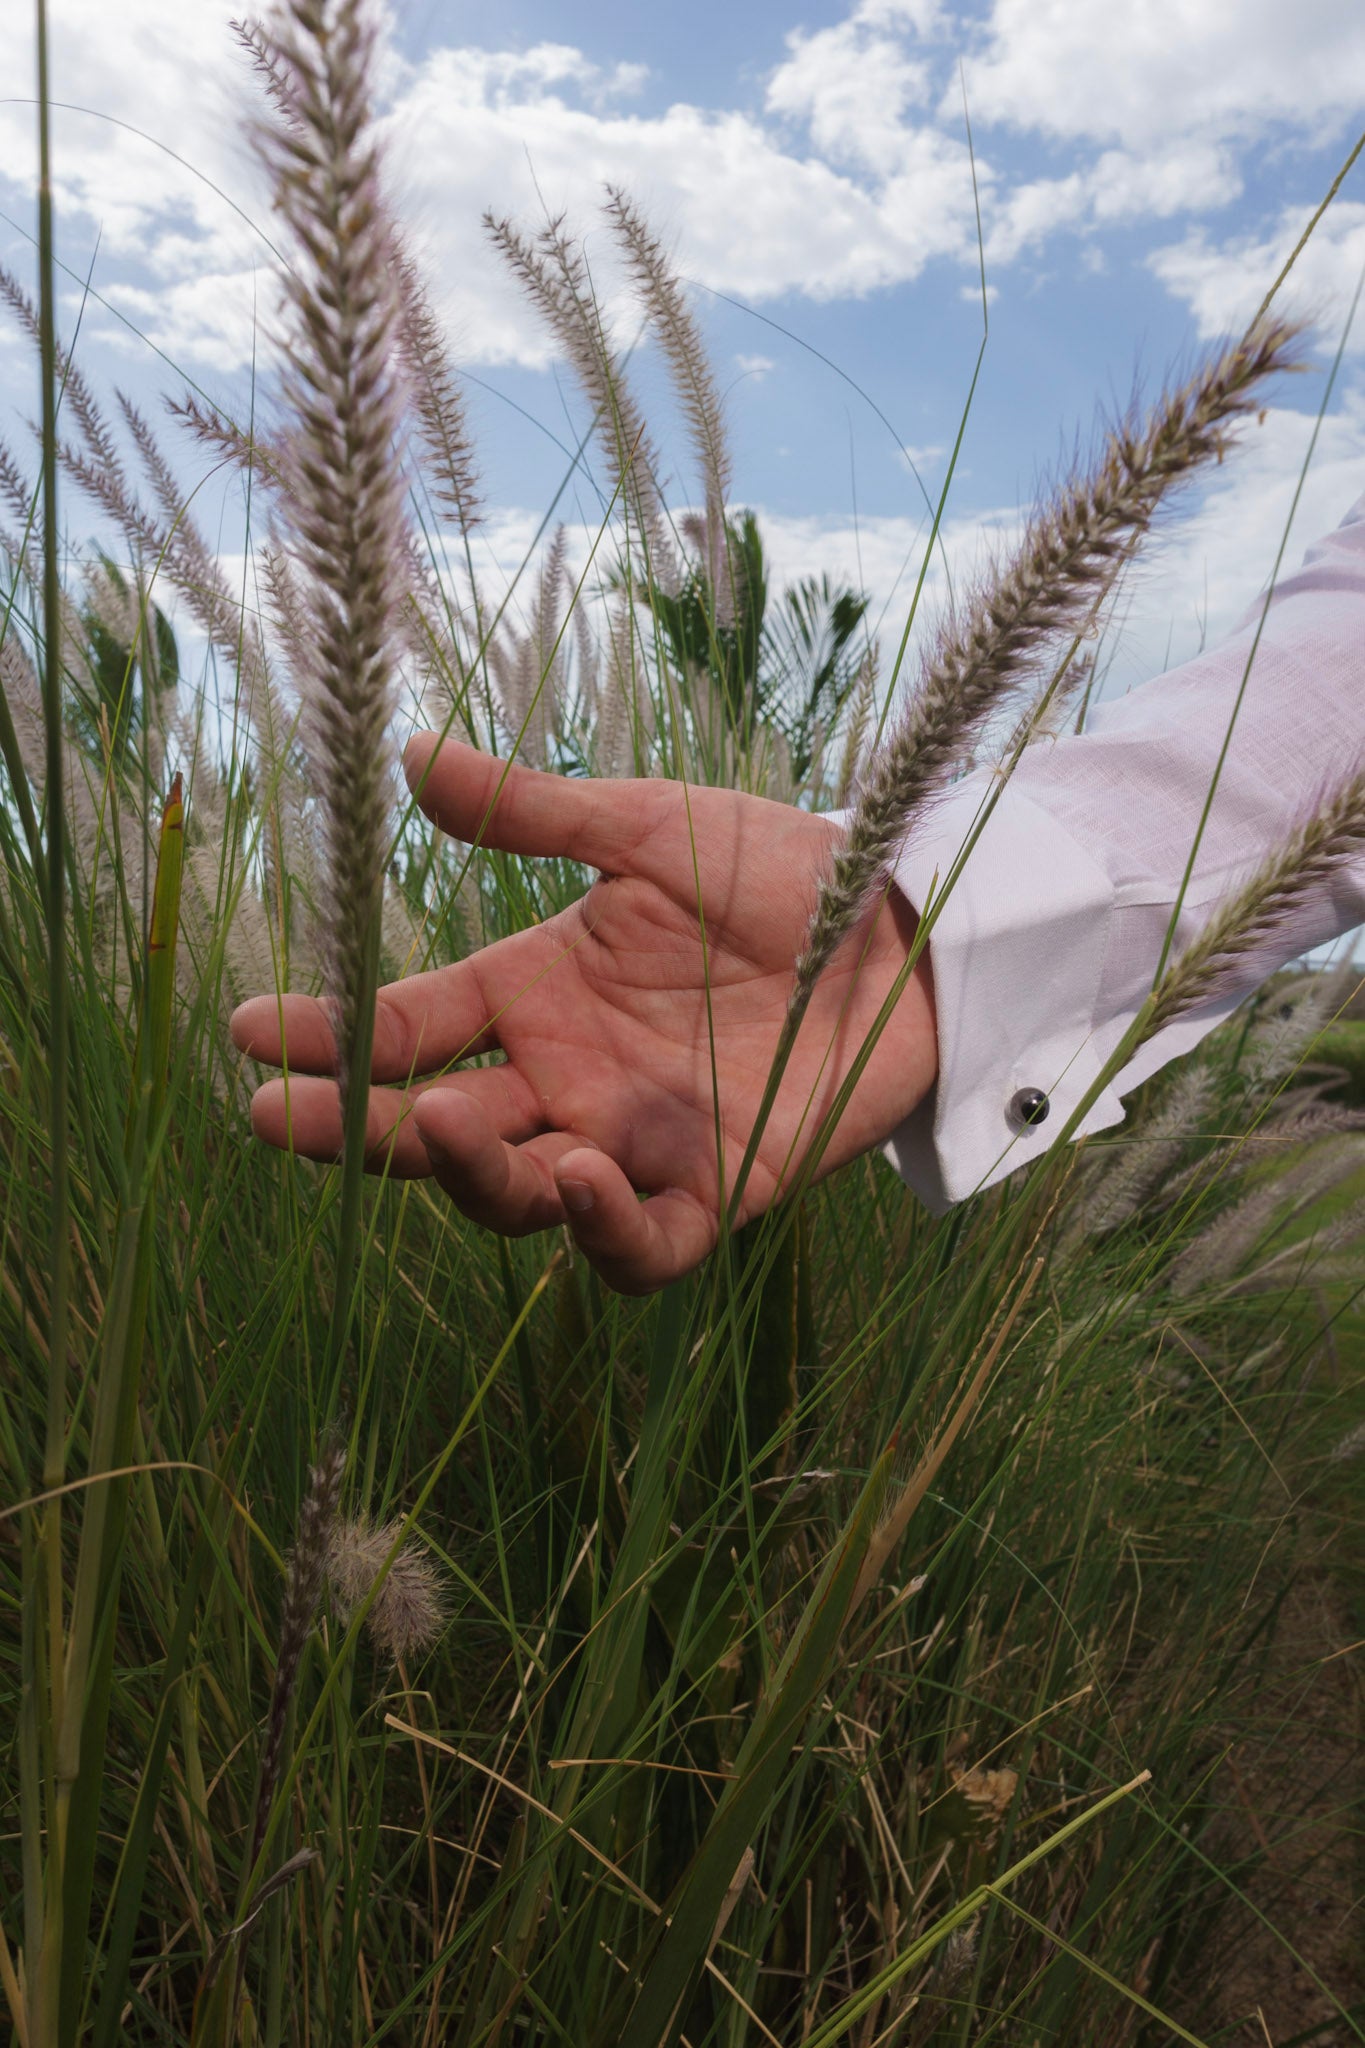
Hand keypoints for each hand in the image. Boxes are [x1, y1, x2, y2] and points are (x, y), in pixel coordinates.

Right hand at [230, 735, 937, 1292]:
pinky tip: (578, 1184)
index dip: (326, 1034)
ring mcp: (637, 1140)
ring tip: (439, 1124)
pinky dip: (605, 1232)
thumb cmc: (779, 871)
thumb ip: (533, 813)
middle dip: (354, 1128)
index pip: (408, 1025)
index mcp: (537, 991)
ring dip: (473, 1174)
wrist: (905, 920)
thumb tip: (408, 753)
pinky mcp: (718, 1189)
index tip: (246, 1030)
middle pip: (439, 1127)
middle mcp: (568, 1077)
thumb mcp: (647, 828)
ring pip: (523, 1195)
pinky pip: (643, 1245)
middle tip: (278, 1117)